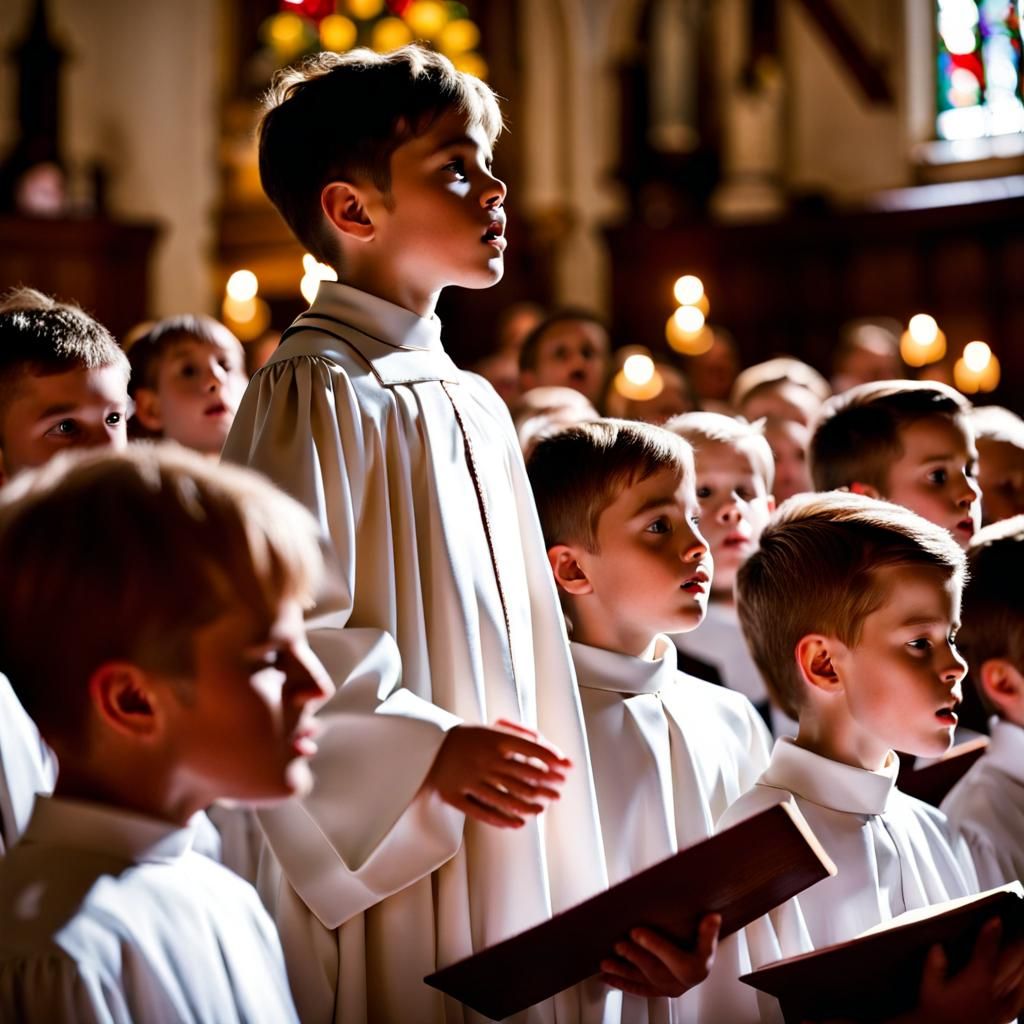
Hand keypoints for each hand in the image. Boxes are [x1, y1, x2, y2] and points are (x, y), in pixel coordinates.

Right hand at [425, 718, 570, 827]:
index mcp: (493, 738)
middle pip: (522, 776)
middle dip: (545, 786)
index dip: (551, 761)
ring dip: (528, 805)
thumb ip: (520, 738)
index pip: (530, 749)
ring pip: (505, 798)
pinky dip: (502, 820)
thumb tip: (551, 750)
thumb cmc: (468, 738)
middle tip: (558, 793)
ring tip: (542, 809)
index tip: (565, 771)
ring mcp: (468, 778)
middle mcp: (483, 758)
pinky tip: (518, 823)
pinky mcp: (454, 795)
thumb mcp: (491, 731)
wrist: (426, 745)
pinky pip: (482, 812)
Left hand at [600, 914, 720, 998]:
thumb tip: (712, 917)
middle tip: (618, 945)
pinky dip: (621, 983)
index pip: (674, 958)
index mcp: (695, 968)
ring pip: (642, 981)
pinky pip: (637, 989)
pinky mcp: (655, 991)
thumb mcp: (707, 940)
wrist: (700, 967)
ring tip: (606, 963)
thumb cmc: (701, 950)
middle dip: (634, 957)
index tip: (637, 932)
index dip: (654, 946)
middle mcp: (680, 983)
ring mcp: (667, 988)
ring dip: (622, 972)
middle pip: (655, 969)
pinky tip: (607, 977)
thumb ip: (707, 930)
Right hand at [911, 918, 1023, 1023]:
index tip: (996, 918)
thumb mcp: (928, 987)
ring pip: (1019, 978)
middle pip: (1009, 962)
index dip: (991, 933)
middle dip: (1016, 944)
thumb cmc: (936, 1011)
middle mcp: (992, 990)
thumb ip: (934, 966)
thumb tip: (938, 947)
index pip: (986, 951)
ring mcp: (1001, 1003)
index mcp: (974, 980)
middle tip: (1020, 929)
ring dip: (1022, 960)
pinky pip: (1021, 999)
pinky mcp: (1005, 1015)